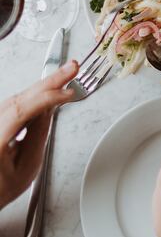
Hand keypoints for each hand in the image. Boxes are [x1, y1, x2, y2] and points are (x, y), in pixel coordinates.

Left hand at [0, 61, 76, 208]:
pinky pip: (13, 104)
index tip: (68, 93)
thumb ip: (38, 136)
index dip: (47, 98)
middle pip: (19, 98)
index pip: (21, 111)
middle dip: (49, 81)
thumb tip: (50, 111)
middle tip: (71, 68)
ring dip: (43, 86)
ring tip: (66, 75)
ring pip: (16, 98)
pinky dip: (33, 95)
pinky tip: (47, 89)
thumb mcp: (26, 168)